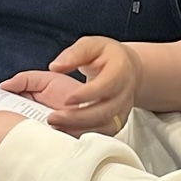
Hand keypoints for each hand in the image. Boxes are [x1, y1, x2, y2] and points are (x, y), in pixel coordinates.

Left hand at [2, 37, 140, 136]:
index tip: (65, 98)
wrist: (128, 69)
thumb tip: (56, 66)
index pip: (105, 86)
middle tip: (52, 118)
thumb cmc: (107, 55)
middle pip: (104, 112)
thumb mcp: (91, 45)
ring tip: (56, 126)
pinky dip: (85, 135)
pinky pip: (103, 134)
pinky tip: (67, 133)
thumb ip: (74, 54)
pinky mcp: (118, 122)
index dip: (86, 95)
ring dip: (79, 129)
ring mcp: (123, 110)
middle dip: (77, 118)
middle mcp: (125, 93)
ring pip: (104, 127)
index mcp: (120, 70)